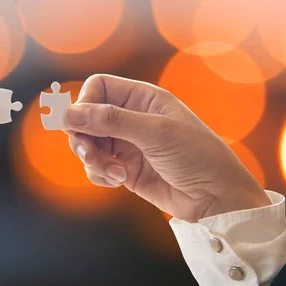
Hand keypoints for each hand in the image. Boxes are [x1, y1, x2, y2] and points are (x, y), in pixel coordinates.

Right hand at [65, 74, 270, 222]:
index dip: (84, 102)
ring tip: (112, 172)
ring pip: (88, 144)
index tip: (76, 123)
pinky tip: (119, 180)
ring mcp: (126, 144)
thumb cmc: (197, 156)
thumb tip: (69, 113)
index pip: (98, 87)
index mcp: (142, 98)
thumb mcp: (154, 132)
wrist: (217, 198)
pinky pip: (96, 166)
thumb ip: (110, 121)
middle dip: (83, 137)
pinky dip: (99, 174)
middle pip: (86, 117)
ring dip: (92, 159)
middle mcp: (131, 117)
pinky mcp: (124, 168)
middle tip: (89, 154)